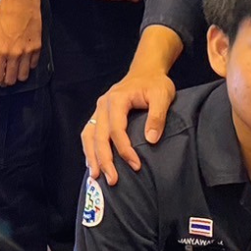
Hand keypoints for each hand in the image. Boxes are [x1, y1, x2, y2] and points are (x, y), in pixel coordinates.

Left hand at [0, 0, 41, 85]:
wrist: (21, 0)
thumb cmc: (4, 11)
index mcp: (0, 50)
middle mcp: (15, 54)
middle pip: (11, 80)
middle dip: (4, 78)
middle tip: (1, 71)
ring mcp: (28, 52)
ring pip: (23, 76)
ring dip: (16, 74)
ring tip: (12, 67)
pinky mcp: (38, 48)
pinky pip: (33, 65)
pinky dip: (27, 66)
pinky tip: (22, 58)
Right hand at [82, 69, 174, 185]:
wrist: (145, 71)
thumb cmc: (155, 83)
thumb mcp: (162, 96)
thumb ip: (157, 117)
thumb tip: (150, 140)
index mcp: (116, 99)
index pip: (116, 129)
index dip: (124, 149)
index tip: (136, 166)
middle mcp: (102, 104)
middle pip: (98, 135)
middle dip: (104, 159)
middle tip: (112, 180)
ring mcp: (99, 109)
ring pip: (88, 135)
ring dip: (91, 156)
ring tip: (96, 176)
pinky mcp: (100, 114)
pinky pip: (89, 133)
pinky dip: (89, 149)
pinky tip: (93, 163)